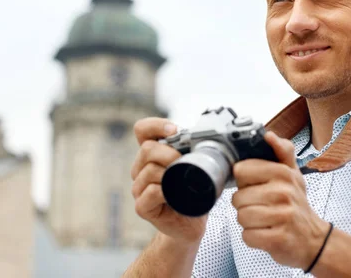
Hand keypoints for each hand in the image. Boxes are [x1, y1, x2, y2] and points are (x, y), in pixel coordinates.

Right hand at [131, 117, 207, 243]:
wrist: (190, 225)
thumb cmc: (192, 195)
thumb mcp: (195, 168)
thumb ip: (195, 152)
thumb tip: (211, 137)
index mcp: (152, 155)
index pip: (142, 130)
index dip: (156, 125)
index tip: (175, 130)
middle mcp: (141, 169)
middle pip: (147, 148)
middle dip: (170, 152)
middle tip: (185, 161)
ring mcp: (139, 188)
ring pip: (149, 170)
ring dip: (170, 173)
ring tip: (183, 180)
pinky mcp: (142, 207)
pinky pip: (151, 192)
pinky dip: (166, 191)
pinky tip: (175, 195)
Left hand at [231, 131, 330, 269]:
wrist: (313, 239)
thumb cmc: (296, 204)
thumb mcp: (292, 174)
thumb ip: (281, 152)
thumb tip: (269, 135)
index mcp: (283, 173)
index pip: (241, 171)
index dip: (245, 181)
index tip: (257, 185)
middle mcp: (284, 192)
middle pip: (238, 197)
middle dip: (246, 204)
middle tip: (262, 206)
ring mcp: (282, 216)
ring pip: (241, 217)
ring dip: (249, 221)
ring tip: (264, 219)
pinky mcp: (278, 239)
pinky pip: (248, 236)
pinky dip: (253, 237)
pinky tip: (266, 232)